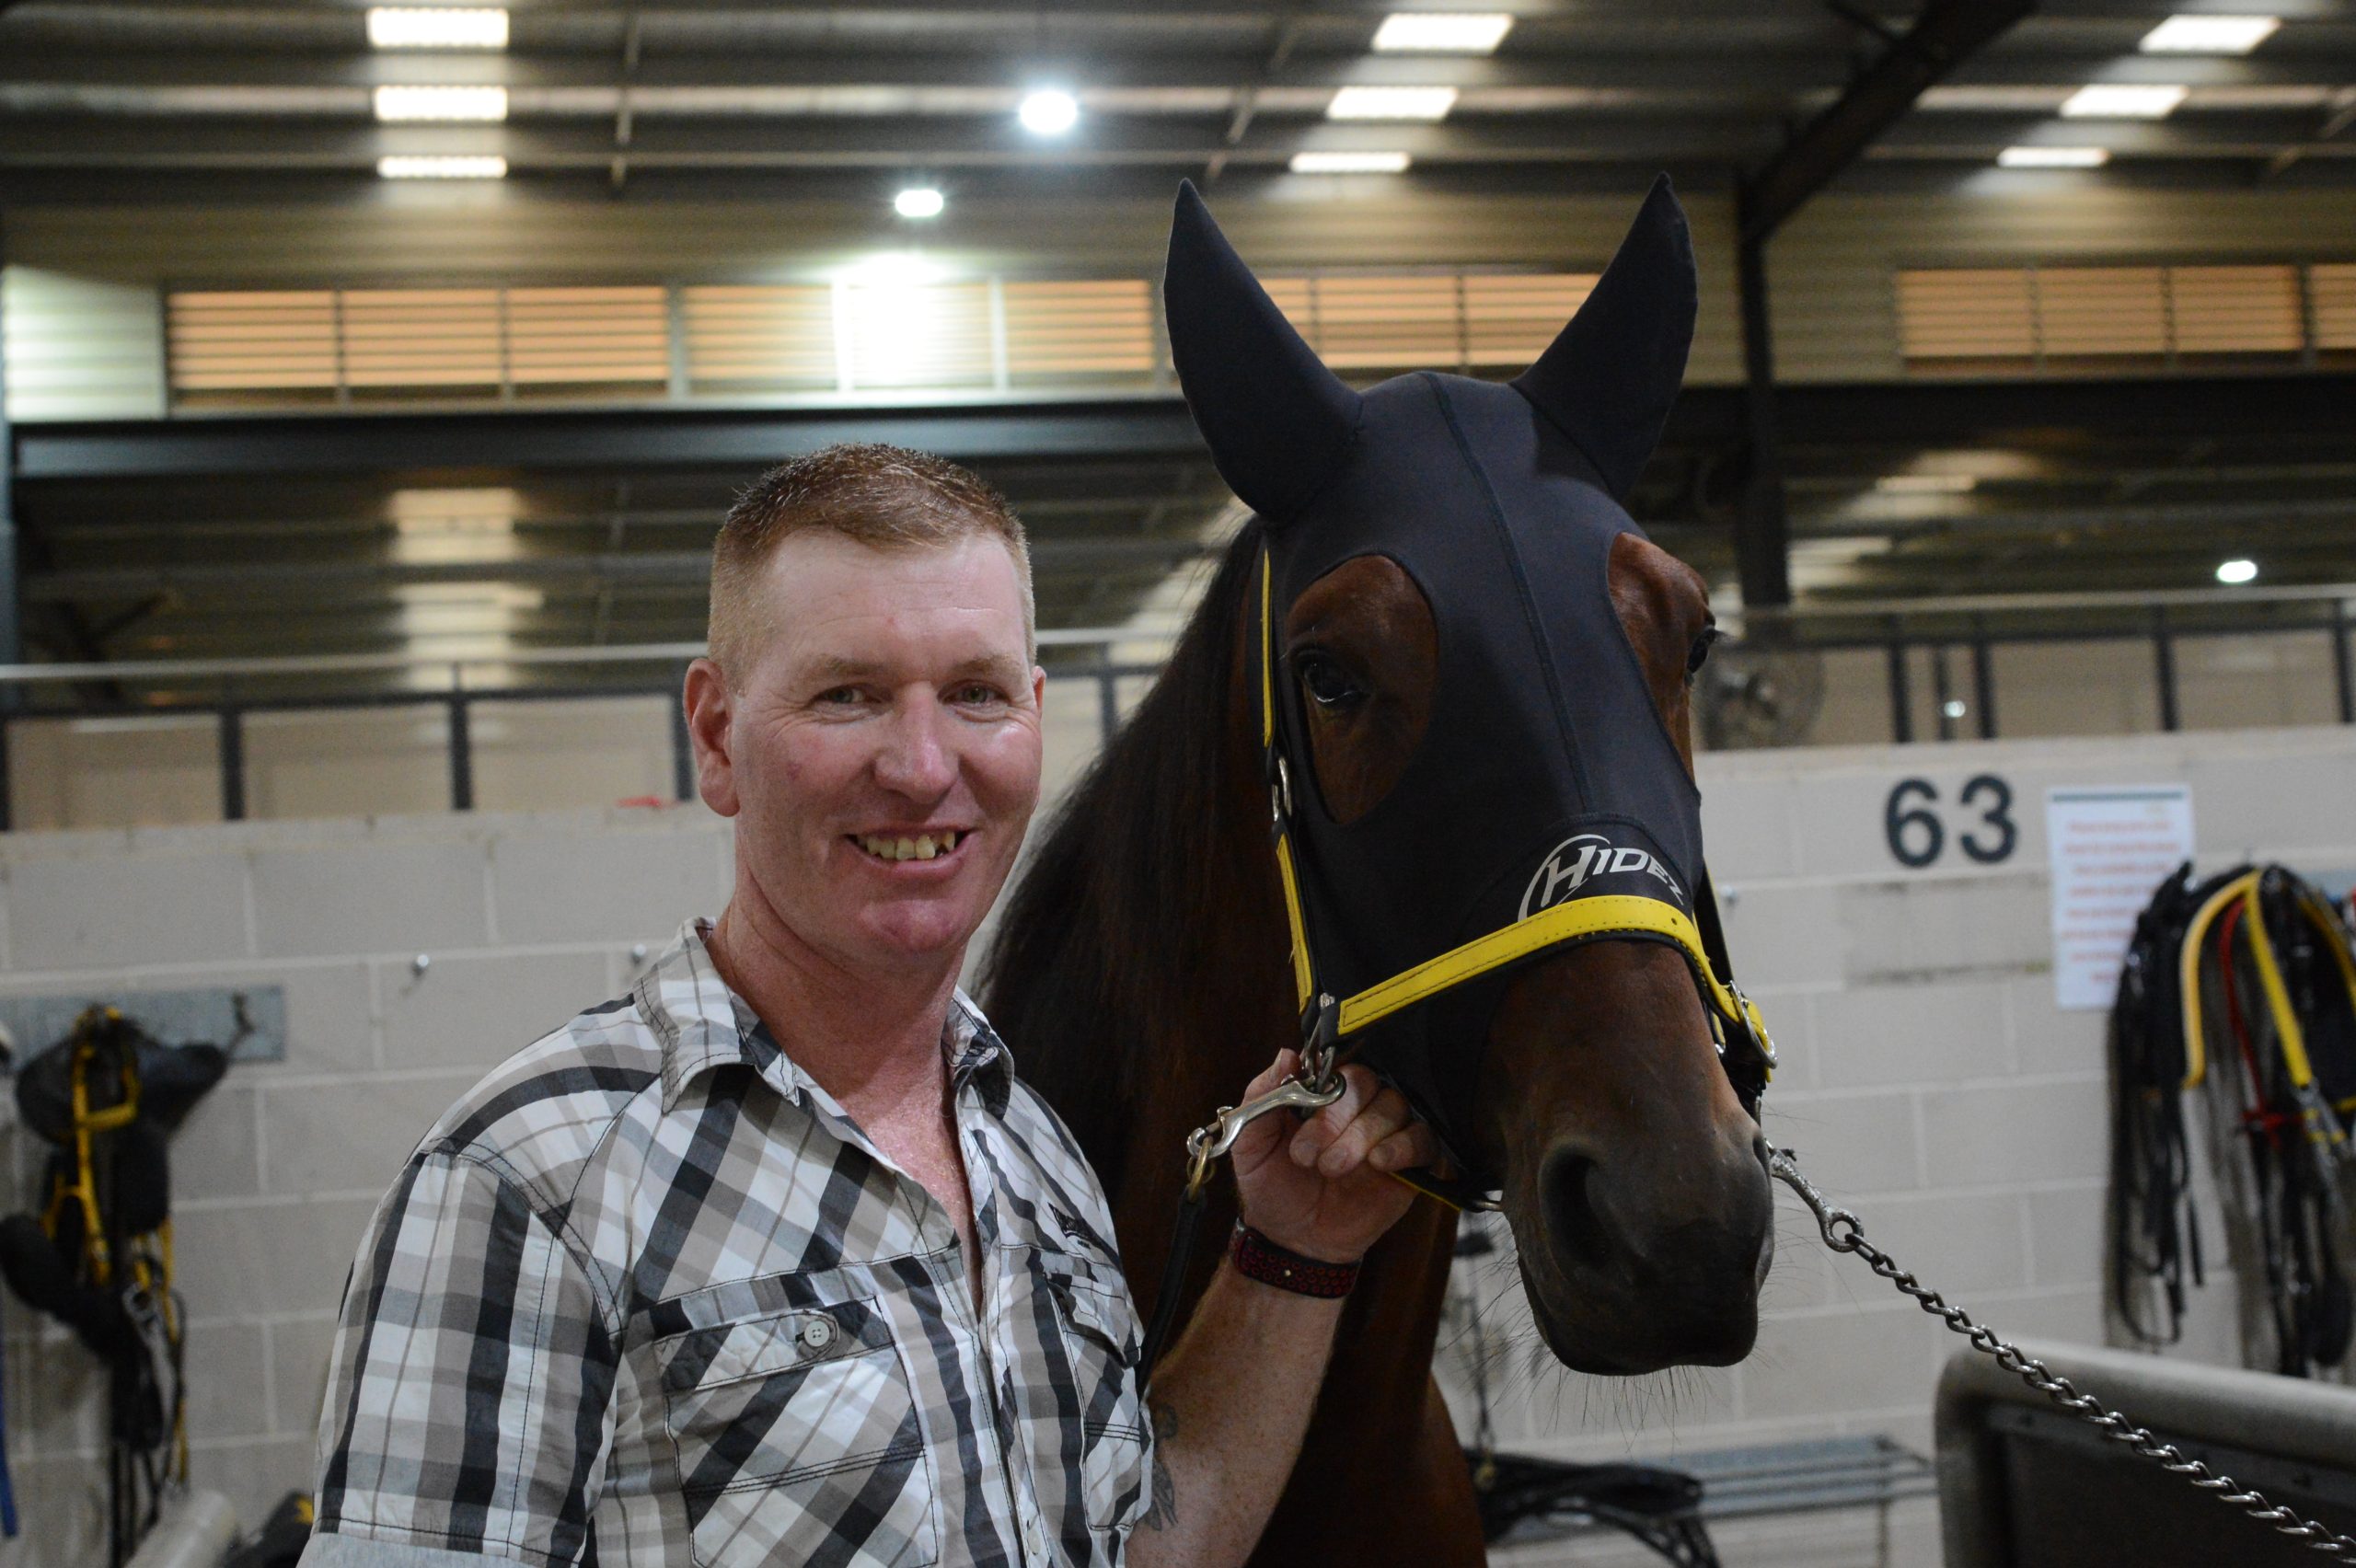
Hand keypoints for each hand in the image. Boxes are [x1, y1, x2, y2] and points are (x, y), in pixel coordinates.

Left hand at [1225, 1051, 1442, 1264]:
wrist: (1293, 1240)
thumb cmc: (1272, 1186)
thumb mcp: (1251, 1141)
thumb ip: (1262, 1095)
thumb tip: (1286, 1055)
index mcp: (1321, 1093)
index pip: (1335, 1064)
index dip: (1322, 1086)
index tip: (1300, 1113)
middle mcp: (1358, 1106)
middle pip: (1367, 1082)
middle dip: (1336, 1118)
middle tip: (1307, 1155)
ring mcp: (1386, 1132)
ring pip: (1394, 1107)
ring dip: (1362, 1135)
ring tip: (1332, 1169)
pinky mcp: (1409, 1162)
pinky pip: (1423, 1139)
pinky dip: (1402, 1146)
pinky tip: (1378, 1162)